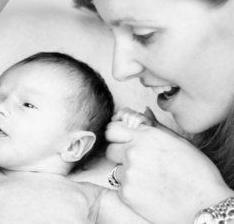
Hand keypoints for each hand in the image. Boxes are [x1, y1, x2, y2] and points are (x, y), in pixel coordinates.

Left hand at [106, 108, 233, 223]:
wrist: (205, 205)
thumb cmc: (197, 172)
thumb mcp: (179, 142)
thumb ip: (155, 126)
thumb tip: (143, 111)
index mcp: (146, 136)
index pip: (112, 129)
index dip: (116, 135)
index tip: (122, 141)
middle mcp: (132, 151)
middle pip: (110, 149)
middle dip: (119, 154)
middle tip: (136, 162)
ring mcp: (128, 173)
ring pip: (115, 169)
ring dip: (126, 173)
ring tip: (148, 179)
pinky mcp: (126, 193)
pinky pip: (121, 187)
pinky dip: (131, 189)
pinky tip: (149, 192)